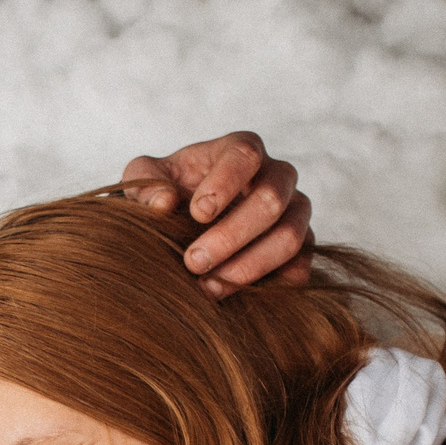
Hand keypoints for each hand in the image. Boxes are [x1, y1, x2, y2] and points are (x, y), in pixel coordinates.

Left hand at [120, 130, 314, 294]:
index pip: (245, 154)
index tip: (197, 213)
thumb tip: (163, 203)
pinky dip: (269, 286)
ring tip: (208, 286)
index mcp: (241, 150)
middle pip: (270, 200)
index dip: (224, 183)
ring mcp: (295, 212)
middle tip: (193, 262)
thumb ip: (144, 185)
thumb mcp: (143, 180)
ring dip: (248, 266)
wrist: (184, 224)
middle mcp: (277, 176)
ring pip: (290, 237)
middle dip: (230, 236)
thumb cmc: (169, 192)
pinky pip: (301, 268)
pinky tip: (232, 294)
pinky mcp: (302, 247)